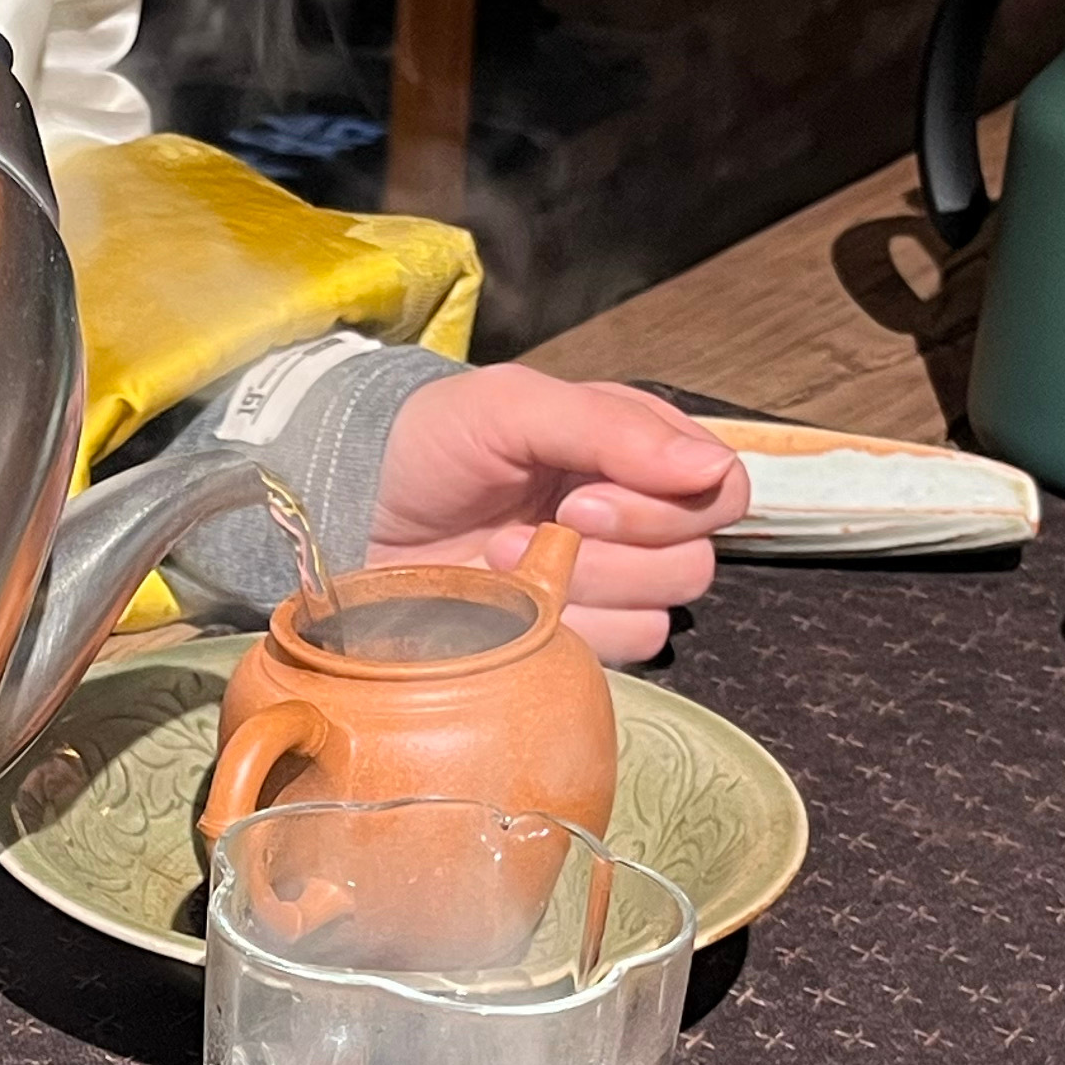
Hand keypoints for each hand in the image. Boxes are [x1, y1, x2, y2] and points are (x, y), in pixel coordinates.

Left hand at [367, 368, 748, 666]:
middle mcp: (629, 519)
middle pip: (695, 560)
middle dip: (615, 550)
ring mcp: (598, 585)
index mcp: (632, 452)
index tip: (581, 498)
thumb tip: (710, 469)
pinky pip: (611, 656)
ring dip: (580, 591)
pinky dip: (561, 633)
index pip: (719, 489)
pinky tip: (503, 607)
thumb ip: (613, 428)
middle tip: (539, 528)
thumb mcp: (512, 407)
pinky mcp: (565, 639)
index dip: (666, 505)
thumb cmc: (425, 442)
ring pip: (658, 614)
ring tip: (502, 562)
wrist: (346, 509)